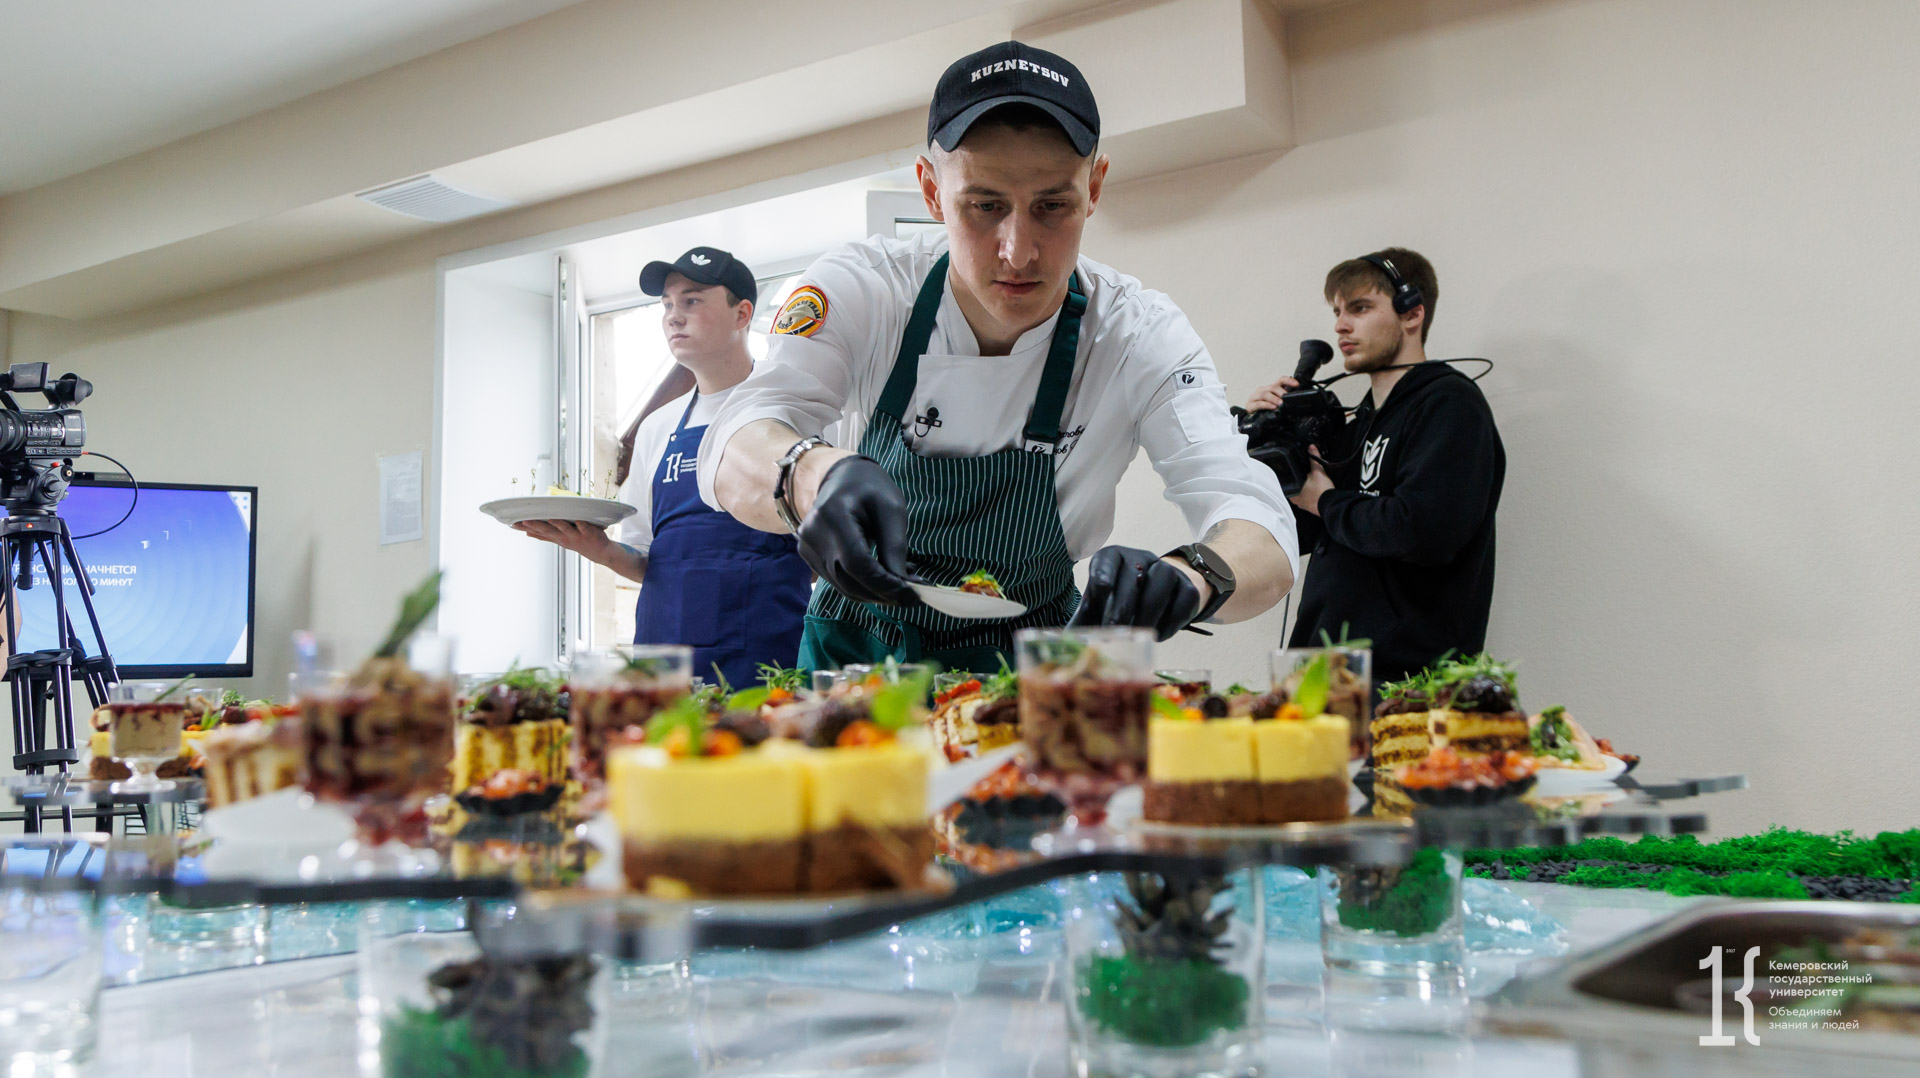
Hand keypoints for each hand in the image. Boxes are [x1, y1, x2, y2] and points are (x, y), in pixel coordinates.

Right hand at [514, 519, 613, 557]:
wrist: (599, 552)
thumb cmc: (577, 542)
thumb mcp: (559, 540)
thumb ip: (544, 536)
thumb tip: (527, 533)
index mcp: (556, 537)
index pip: (538, 532)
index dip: (525, 528)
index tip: (512, 524)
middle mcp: (564, 537)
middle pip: (548, 531)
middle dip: (536, 526)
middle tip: (524, 521)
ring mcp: (576, 535)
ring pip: (565, 529)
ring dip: (557, 524)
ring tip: (550, 519)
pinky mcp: (589, 533)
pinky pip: (585, 527)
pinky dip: (582, 524)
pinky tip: (579, 520)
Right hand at [796, 456, 922, 605]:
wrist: (842, 477)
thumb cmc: (871, 489)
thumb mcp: (892, 510)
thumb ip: (895, 548)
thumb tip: (903, 586)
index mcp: (832, 515)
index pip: (857, 563)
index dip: (884, 584)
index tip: (911, 594)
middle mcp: (812, 534)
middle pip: (848, 580)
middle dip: (882, 594)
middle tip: (910, 596)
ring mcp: (806, 547)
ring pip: (842, 586)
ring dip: (873, 594)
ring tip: (899, 585)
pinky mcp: (808, 556)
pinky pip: (836, 581)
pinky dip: (861, 586)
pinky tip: (880, 577)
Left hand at [1069, 546, 1203, 640]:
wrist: (1165, 592)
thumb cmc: (1123, 599)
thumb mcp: (1101, 603)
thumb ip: (1086, 618)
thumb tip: (1066, 639)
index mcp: (1113, 557)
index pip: (1106, 560)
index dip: (1103, 575)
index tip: (1101, 592)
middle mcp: (1140, 558)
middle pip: (1133, 578)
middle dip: (1122, 608)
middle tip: (1114, 631)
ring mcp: (1167, 570)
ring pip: (1159, 587)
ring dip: (1146, 616)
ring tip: (1137, 636)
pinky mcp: (1188, 588)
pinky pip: (1181, 604)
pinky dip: (1168, 623)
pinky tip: (1157, 635)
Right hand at [1244, 376, 1298, 412]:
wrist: (1250, 417)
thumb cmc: (1264, 410)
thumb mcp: (1276, 403)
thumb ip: (1284, 400)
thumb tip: (1295, 400)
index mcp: (1270, 388)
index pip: (1280, 380)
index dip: (1289, 380)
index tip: (1297, 384)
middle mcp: (1262, 390)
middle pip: (1272, 387)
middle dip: (1281, 392)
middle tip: (1287, 397)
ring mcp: (1255, 397)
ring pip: (1265, 394)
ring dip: (1274, 398)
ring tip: (1280, 403)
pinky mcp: (1250, 405)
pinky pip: (1259, 403)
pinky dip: (1267, 405)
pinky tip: (1273, 407)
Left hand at [1288, 445, 1333, 514]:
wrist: (1333, 504)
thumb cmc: (1323, 492)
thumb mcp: (1318, 471)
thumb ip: (1314, 459)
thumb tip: (1311, 449)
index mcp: (1292, 492)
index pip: (1289, 480)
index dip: (1294, 474)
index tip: (1299, 472)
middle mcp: (1296, 500)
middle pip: (1296, 486)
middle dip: (1302, 480)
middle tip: (1308, 476)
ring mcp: (1304, 505)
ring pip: (1303, 493)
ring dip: (1307, 488)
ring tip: (1314, 483)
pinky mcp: (1311, 507)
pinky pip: (1310, 499)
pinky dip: (1313, 494)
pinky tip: (1318, 491)